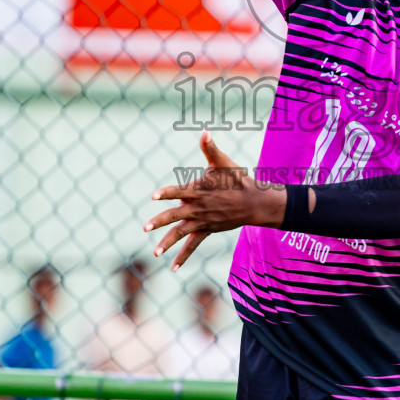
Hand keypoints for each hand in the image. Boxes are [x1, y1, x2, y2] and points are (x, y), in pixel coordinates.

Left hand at [145, 133, 286, 270]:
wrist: (253, 202)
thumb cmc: (236, 179)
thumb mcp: (223, 162)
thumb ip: (210, 149)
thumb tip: (205, 132)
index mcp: (198, 190)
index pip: (178, 191)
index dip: (167, 193)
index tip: (154, 196)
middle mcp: (197, 207)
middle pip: (175, 215)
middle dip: (159, 221)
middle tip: (145, 227)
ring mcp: (201, 221)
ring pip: (181, 233)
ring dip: (167, 242)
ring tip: (155, 253)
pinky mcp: (206, 230)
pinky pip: (193, 245)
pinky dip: (183, 256)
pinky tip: (173, 267)